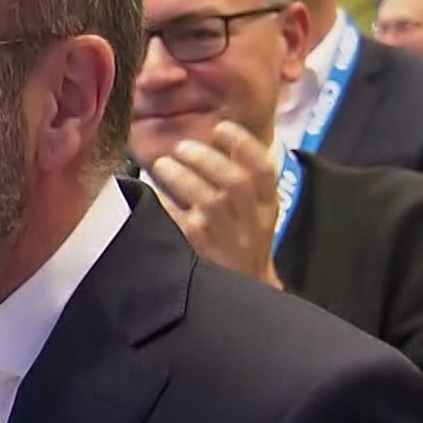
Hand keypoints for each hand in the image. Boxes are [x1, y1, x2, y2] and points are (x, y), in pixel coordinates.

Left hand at [151, 121, 282, 287]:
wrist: (244, 294)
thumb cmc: (244, 244)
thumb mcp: (256, 212)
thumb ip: (244, 179)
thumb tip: (215, 138)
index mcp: (268, 206)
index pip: (263, 170)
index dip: (243, 144)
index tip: (221, 128)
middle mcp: (251, 221)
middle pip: (234, 182)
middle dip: (206, 159)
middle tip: (182, 146)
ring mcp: (226, 239)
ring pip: (207, 201)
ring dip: (182, 177)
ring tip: (163, 164)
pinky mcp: (202, 254)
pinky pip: (181, 223)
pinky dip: (166, 204)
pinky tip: (153, 192)